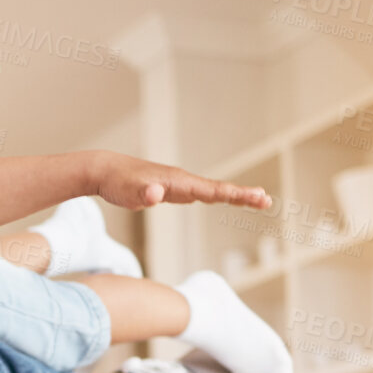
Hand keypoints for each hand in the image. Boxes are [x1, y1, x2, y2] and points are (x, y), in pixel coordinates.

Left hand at [93, 151, 271, 211]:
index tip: (257, 197)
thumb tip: (156, 195)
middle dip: (242, 195)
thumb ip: (143, 194)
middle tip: (267, 201)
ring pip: (211, 191)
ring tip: (256, 200)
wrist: (106, 171)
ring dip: (234, 195)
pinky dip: (217, 196)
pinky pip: (200, 194)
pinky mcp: (172, 190)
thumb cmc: (117, 183)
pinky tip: (224, 199)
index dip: (235, 195)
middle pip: (218, 189)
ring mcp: (178, 185)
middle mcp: (182, 181)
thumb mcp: (128, 193)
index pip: (212, 190)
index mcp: (178, 182)